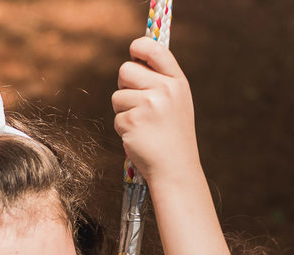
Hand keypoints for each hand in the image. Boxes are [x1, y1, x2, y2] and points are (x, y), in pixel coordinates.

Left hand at [111, 37, 198, 184]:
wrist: (175, 169)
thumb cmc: (173, 136)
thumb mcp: (177, 103)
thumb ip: (160, 81)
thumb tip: (134, 60)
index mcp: (177, 82)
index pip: (155, 49)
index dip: (139, 47)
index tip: (134, 52)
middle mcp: (164, 89)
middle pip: (126, 70)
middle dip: (124, 85)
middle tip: (135, 102)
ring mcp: (148, 105)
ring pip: (117, 95)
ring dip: (123, 110)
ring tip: (142, 125)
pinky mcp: (132, 121)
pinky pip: (116, 117)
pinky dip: (124, 129)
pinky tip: (139, 137)